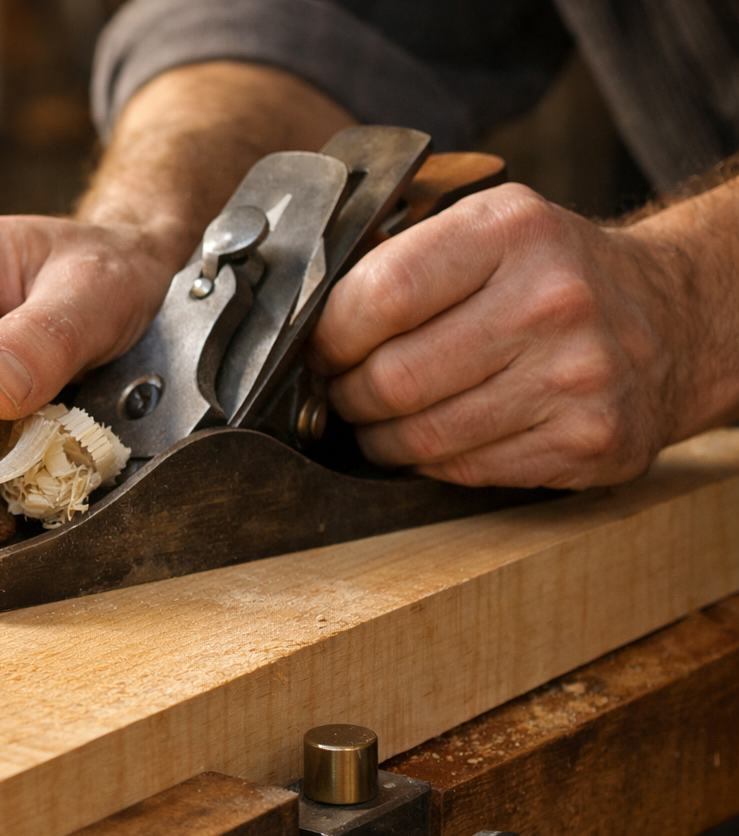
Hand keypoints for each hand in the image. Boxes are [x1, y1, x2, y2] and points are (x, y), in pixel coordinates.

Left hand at [308, 183, 708, 489]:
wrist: (671, 317)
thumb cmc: (551, 274)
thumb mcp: (487, 228)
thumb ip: (400, 261)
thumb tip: (302, 321)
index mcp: (511, 230)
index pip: (378, 296)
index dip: (328, 336)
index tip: (320, 348)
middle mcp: (550, 300)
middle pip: (391, 378)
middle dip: (347, 394)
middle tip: (343, 390)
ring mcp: (575, 376)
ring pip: (421, 436)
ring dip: (380, 437)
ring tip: (381, 418)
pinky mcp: (587, 441)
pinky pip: (463, 469)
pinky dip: (430, 461)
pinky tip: (436, 435)